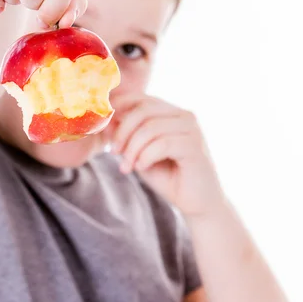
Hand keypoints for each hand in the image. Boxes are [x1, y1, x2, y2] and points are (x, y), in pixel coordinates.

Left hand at [109, 93, 226, 217]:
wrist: (198, 203)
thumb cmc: (169, 177)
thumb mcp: (140, 154)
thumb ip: (126, 137)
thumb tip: (105, 121)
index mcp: (171, 112)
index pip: (140, 98)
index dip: (118, 109)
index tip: (104, 129)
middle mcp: (184, 115)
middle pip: (143, 110)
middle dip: (122, 132)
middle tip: (114, 152)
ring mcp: (192, 129)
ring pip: (150, 128)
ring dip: (132, 149)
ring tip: (127, 166)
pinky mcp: (195, 146)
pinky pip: (162, 144)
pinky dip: (146, 156)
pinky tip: (142, 167)